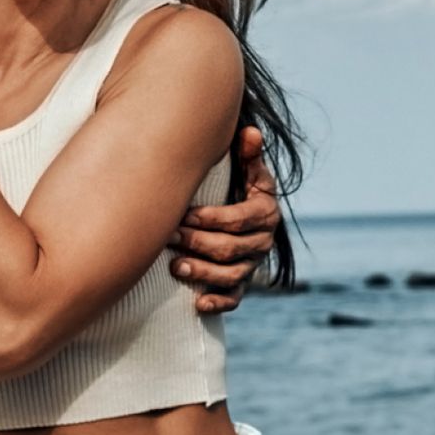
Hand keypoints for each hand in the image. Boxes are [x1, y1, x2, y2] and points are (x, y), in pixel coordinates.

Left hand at [169, 127, 280, 313]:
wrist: (236, 214)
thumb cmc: (234, 185)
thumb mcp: (245, 169)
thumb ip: (247, 154)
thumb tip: (250, 131)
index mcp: (264, 212)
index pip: (240, 220)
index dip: (211, 219)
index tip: (184, 214)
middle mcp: (262, 242)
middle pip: (232, 249)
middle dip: (199, 243)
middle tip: (169, 236)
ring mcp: (251, 265)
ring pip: (232, 276)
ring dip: (203, 273)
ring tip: (175, 267)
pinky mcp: (240, 284)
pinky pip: (234, 299)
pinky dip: (217, 303)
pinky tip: (197, 303)